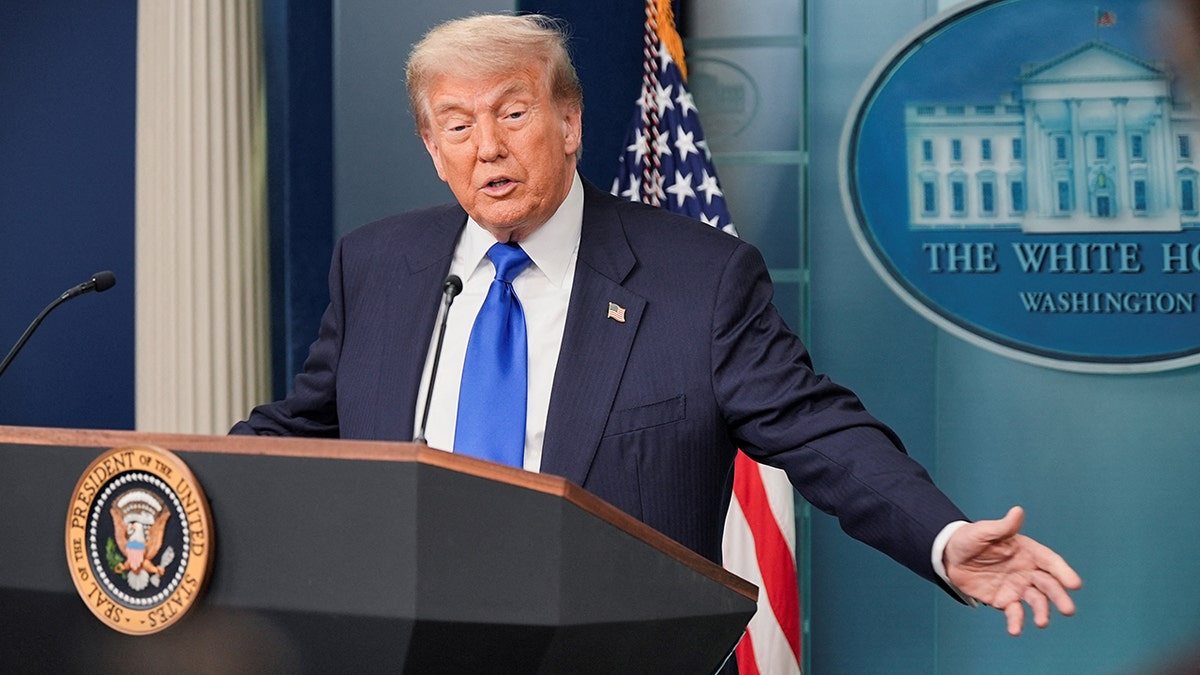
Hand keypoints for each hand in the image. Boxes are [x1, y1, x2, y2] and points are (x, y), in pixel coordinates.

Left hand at [944, 506, 1081, 635]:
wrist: (948, 556)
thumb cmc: (969, 539)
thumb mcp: (984, 531)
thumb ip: (1003, 526)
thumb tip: (1017, 511)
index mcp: (1027, 552)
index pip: (1050, 562)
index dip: (1063, 572)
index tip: (1074, 584)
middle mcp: (1027, 571)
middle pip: (1048, 585)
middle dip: (1059, 597)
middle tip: (1068, 610)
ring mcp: (1017, 587)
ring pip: (1036, 601)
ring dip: (1042, 612)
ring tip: (1042, 622)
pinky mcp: (1004, 601)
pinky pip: (1014, 613)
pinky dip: (1017, 622)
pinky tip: (1015, 630)